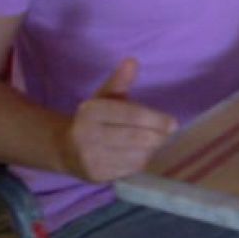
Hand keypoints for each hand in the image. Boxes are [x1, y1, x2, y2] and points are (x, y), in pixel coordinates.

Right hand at [61, 59, 176, 182]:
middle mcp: (87, 136)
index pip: (131, 116)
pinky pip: (130, 169)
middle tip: (166, 132)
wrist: (65, 150)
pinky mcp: (97, 176)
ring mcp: (91, 159)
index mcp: (90, 112)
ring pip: (136, 156)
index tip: (173, 123)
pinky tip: (139, 153)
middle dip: (157, 136)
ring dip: (151, 149)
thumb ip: (119, 81)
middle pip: (136, 138)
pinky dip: (140, 161)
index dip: (155, 120)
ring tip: (151, 141)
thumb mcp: (104, 97)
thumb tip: (132, 61)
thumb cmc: (94, 119)